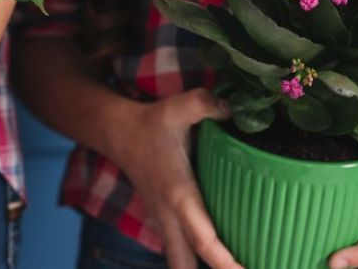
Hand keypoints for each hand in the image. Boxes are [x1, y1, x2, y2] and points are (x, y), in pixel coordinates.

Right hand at [109, 89, 242, 268]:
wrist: (119, 133)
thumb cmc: (152, 123)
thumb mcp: (177, 107)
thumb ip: (205, 104)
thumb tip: (234, 109)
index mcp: (178, 193)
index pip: (202, 238)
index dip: (224, 260)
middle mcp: (169, 215)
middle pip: (186, 264)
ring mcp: (164, 221)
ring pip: (180, 262)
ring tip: (239, 267)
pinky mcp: (164, 221)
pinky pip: (181, 252)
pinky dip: (197, 262)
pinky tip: (223, 261)